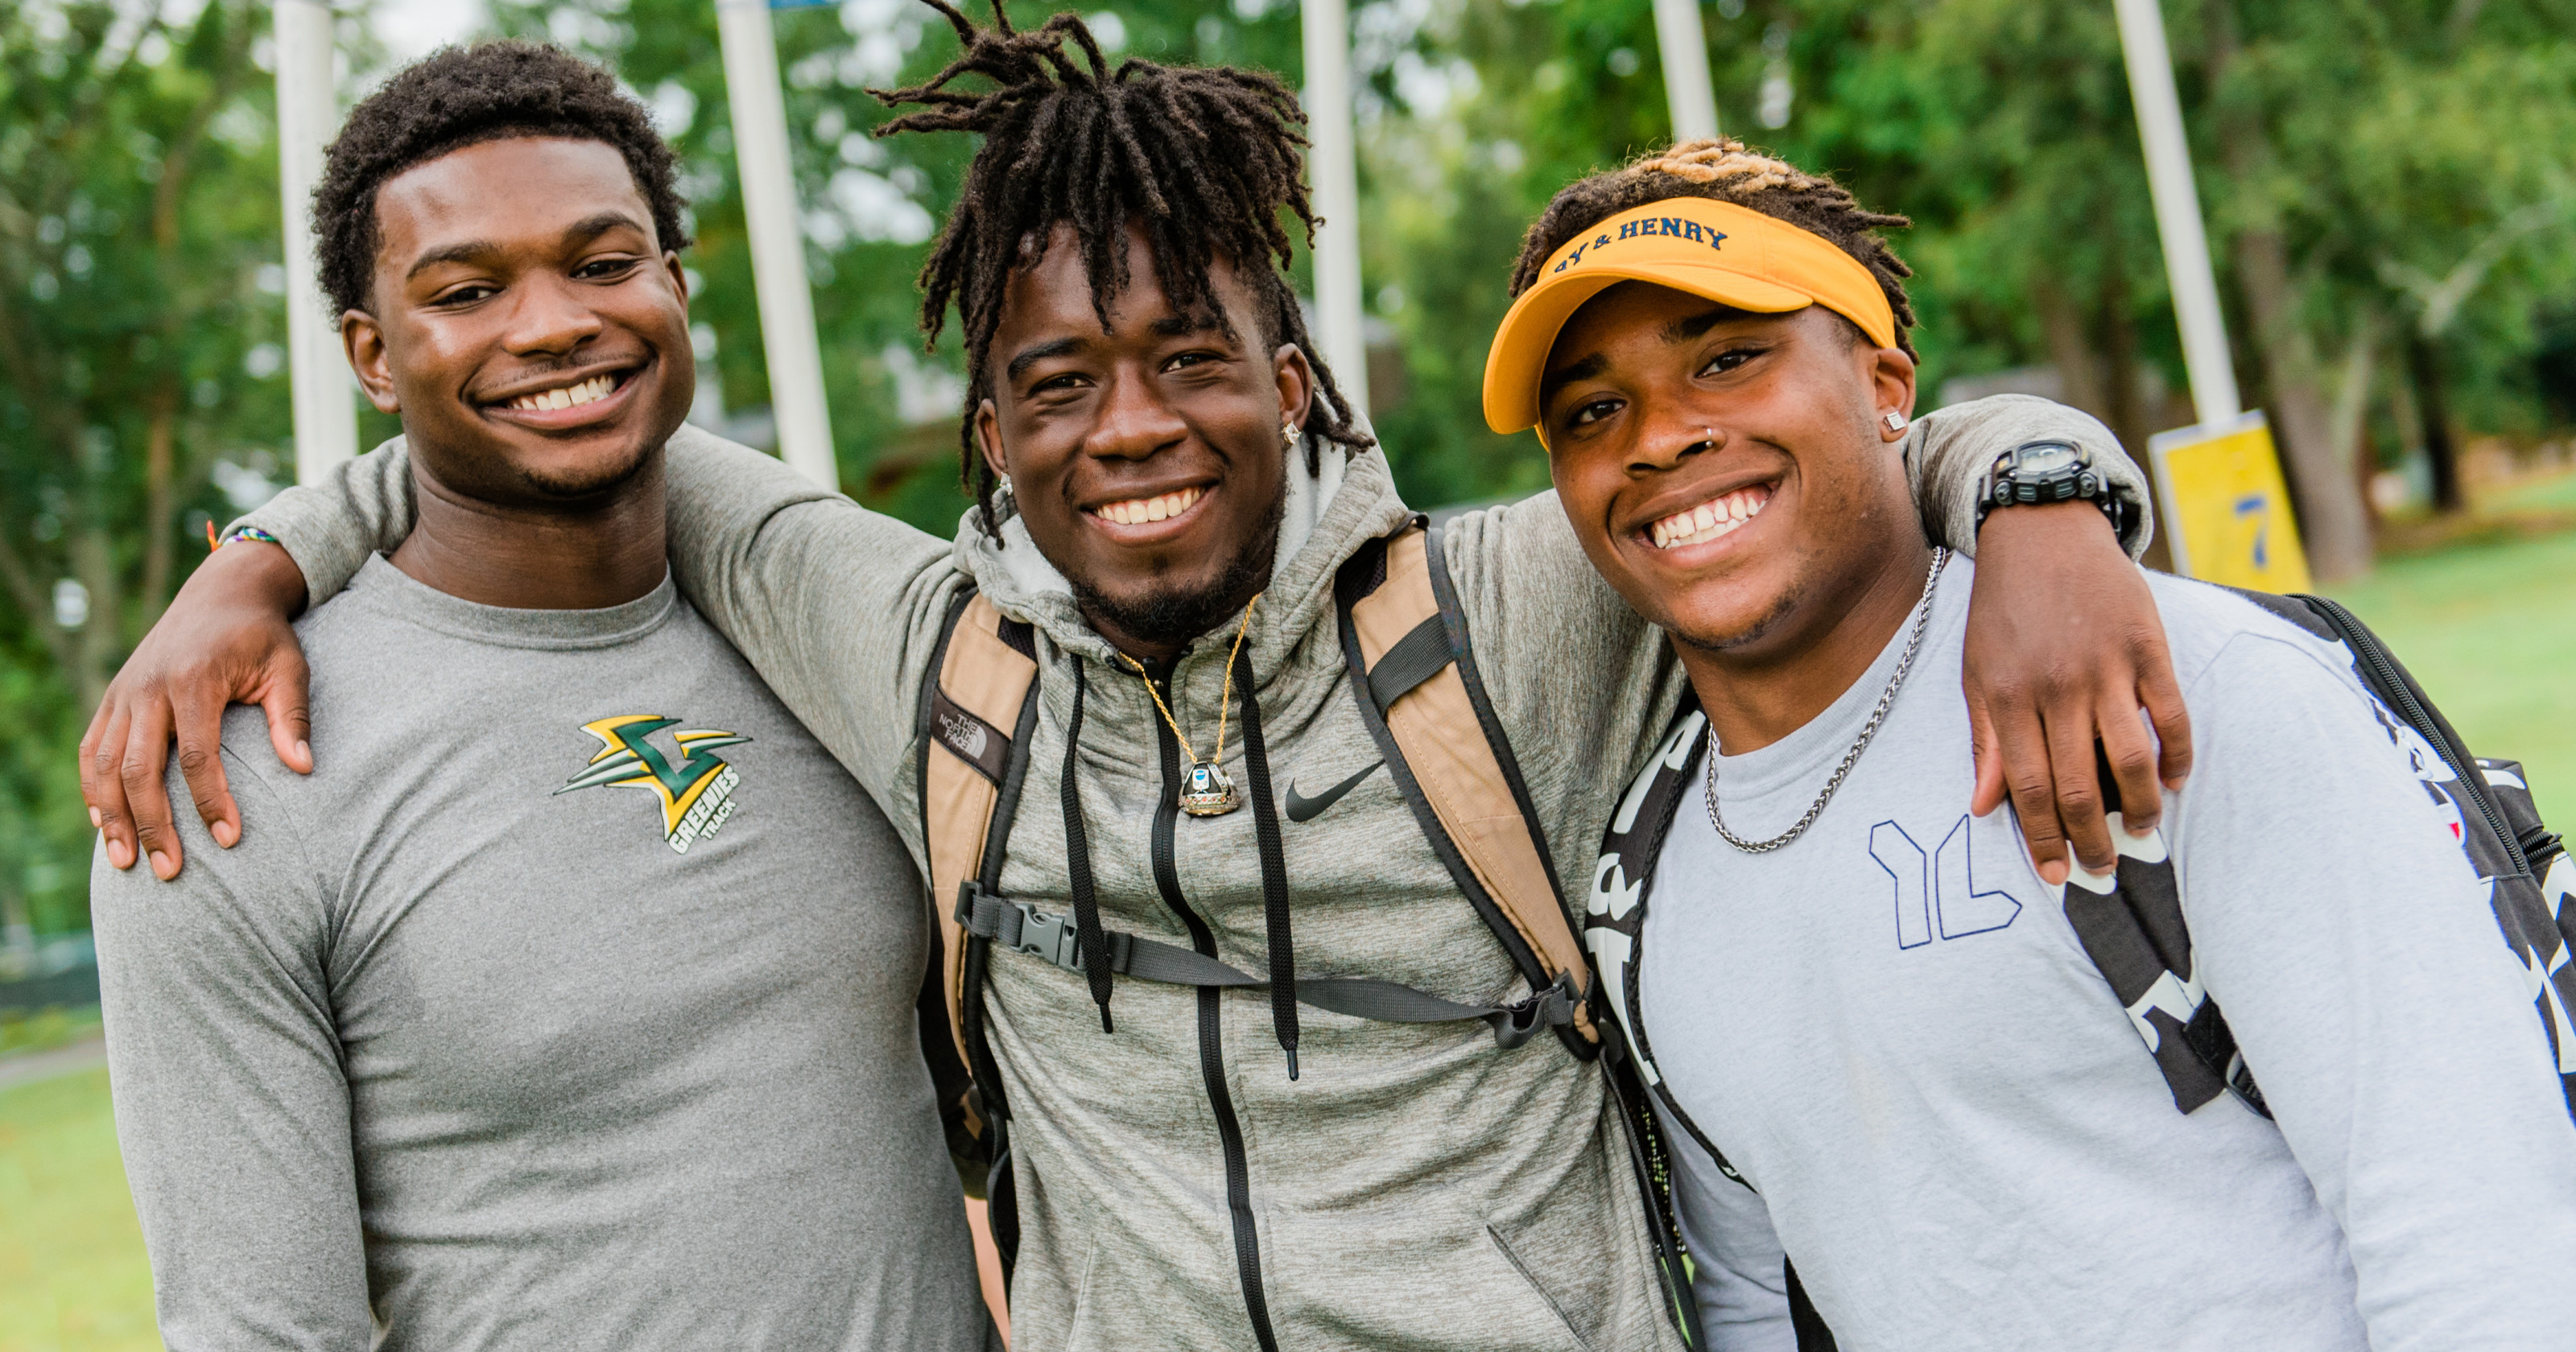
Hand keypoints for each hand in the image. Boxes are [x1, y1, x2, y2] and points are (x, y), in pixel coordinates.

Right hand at [80, 540, 313, 879]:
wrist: (222, 593)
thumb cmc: (263, 636)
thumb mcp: (289, 667)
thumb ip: (292, 718)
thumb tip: (303, 769)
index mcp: (194, 680)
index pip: (197, 754)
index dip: (211, 800)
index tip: (229, 839)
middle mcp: (149, 688)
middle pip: (139, 768)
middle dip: (152, 823)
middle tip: (169, 870)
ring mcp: (124, 692)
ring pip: (104, 764)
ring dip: (112, 816)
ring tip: (126, 861)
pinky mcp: (113, 697)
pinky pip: (92, 748)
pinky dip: (93, 787)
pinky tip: (103, 823)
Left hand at [1963, 501, 2191, 884]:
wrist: (2041, 530)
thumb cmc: (2003, 609)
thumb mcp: (1977, 671)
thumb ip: (1985, 740)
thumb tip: (1984, 809)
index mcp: (2008, 697)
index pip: (2027, 788)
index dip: (2043, 838)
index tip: (2055, 873)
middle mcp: (2058, 686)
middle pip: (2079, 784)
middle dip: (2090, 839)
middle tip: (2102, 869)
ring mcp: (2106, 666)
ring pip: (2130, 759)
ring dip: (2139, 808)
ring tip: (2140, 834)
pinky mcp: (2147, 646)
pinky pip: (2171, 715)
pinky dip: (2177, 756)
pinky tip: (2173, 783)